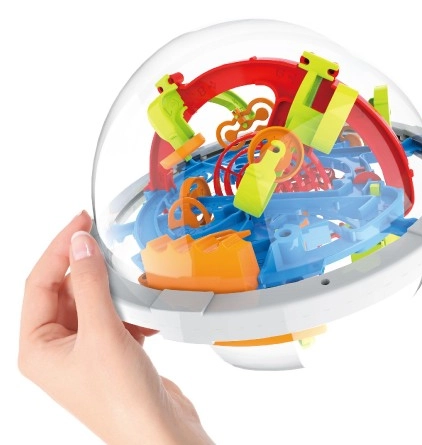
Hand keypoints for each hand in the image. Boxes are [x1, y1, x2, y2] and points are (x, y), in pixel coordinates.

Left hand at [18, 211, 212, 444]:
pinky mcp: (111, 354)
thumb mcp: (102, 334)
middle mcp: (56, 349)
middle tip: (109, 244)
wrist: (160, 433)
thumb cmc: (124, 401)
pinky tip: (145, 314)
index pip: (38, 283)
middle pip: (64, 290)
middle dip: (88, 270)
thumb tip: (81, 244)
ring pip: (93, 302)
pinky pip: (114, 317)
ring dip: (113, 291)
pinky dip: (130, 310)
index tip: (80, 222)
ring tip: (131, 284)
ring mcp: (84, 352)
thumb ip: (89, 284)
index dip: (59, 248)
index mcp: (37, 347)